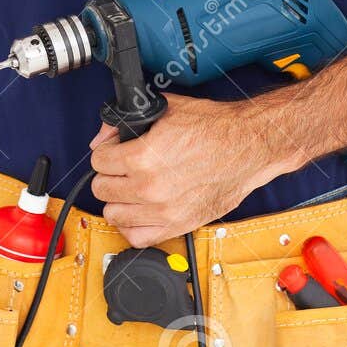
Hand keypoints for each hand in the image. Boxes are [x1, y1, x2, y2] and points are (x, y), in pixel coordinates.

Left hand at [88, 93, 293, 245]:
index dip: (106, 151)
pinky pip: (137, 237)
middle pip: (102, 188)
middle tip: (122, 168)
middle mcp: (150, 187)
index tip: (115, 151)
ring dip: (118, 201)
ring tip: (131, 189)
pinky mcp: (178, 225)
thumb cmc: (215, 128)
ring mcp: (163, 210)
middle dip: (109, 175)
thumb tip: (102, 136)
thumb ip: (126, 122)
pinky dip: (132, 226)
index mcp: (144, 156)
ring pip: (113, 214)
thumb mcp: (166, 110)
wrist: (248, 147)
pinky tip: (138, 212)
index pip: (98, 160)